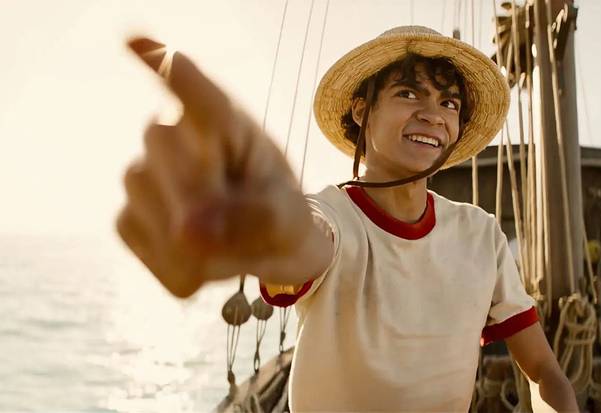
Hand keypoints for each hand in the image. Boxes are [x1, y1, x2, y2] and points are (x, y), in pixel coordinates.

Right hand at [118, 38, 320, 296]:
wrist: (269, 251)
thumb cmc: (282, 215)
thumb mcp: (288, 218)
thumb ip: (254, 219)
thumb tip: (190, 233)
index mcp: (225, 121)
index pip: (193, 89)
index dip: (165, 65)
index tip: (135, 41)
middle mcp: (174, 135)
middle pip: (161, 141)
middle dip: (199, 192)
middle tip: (240, 226)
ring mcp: (143, 174)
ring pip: (146, 198)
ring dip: (194, 240)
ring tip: (230, 243)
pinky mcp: (128, 216)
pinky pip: (139, 239)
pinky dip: (176, 266)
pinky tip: (204, 262)